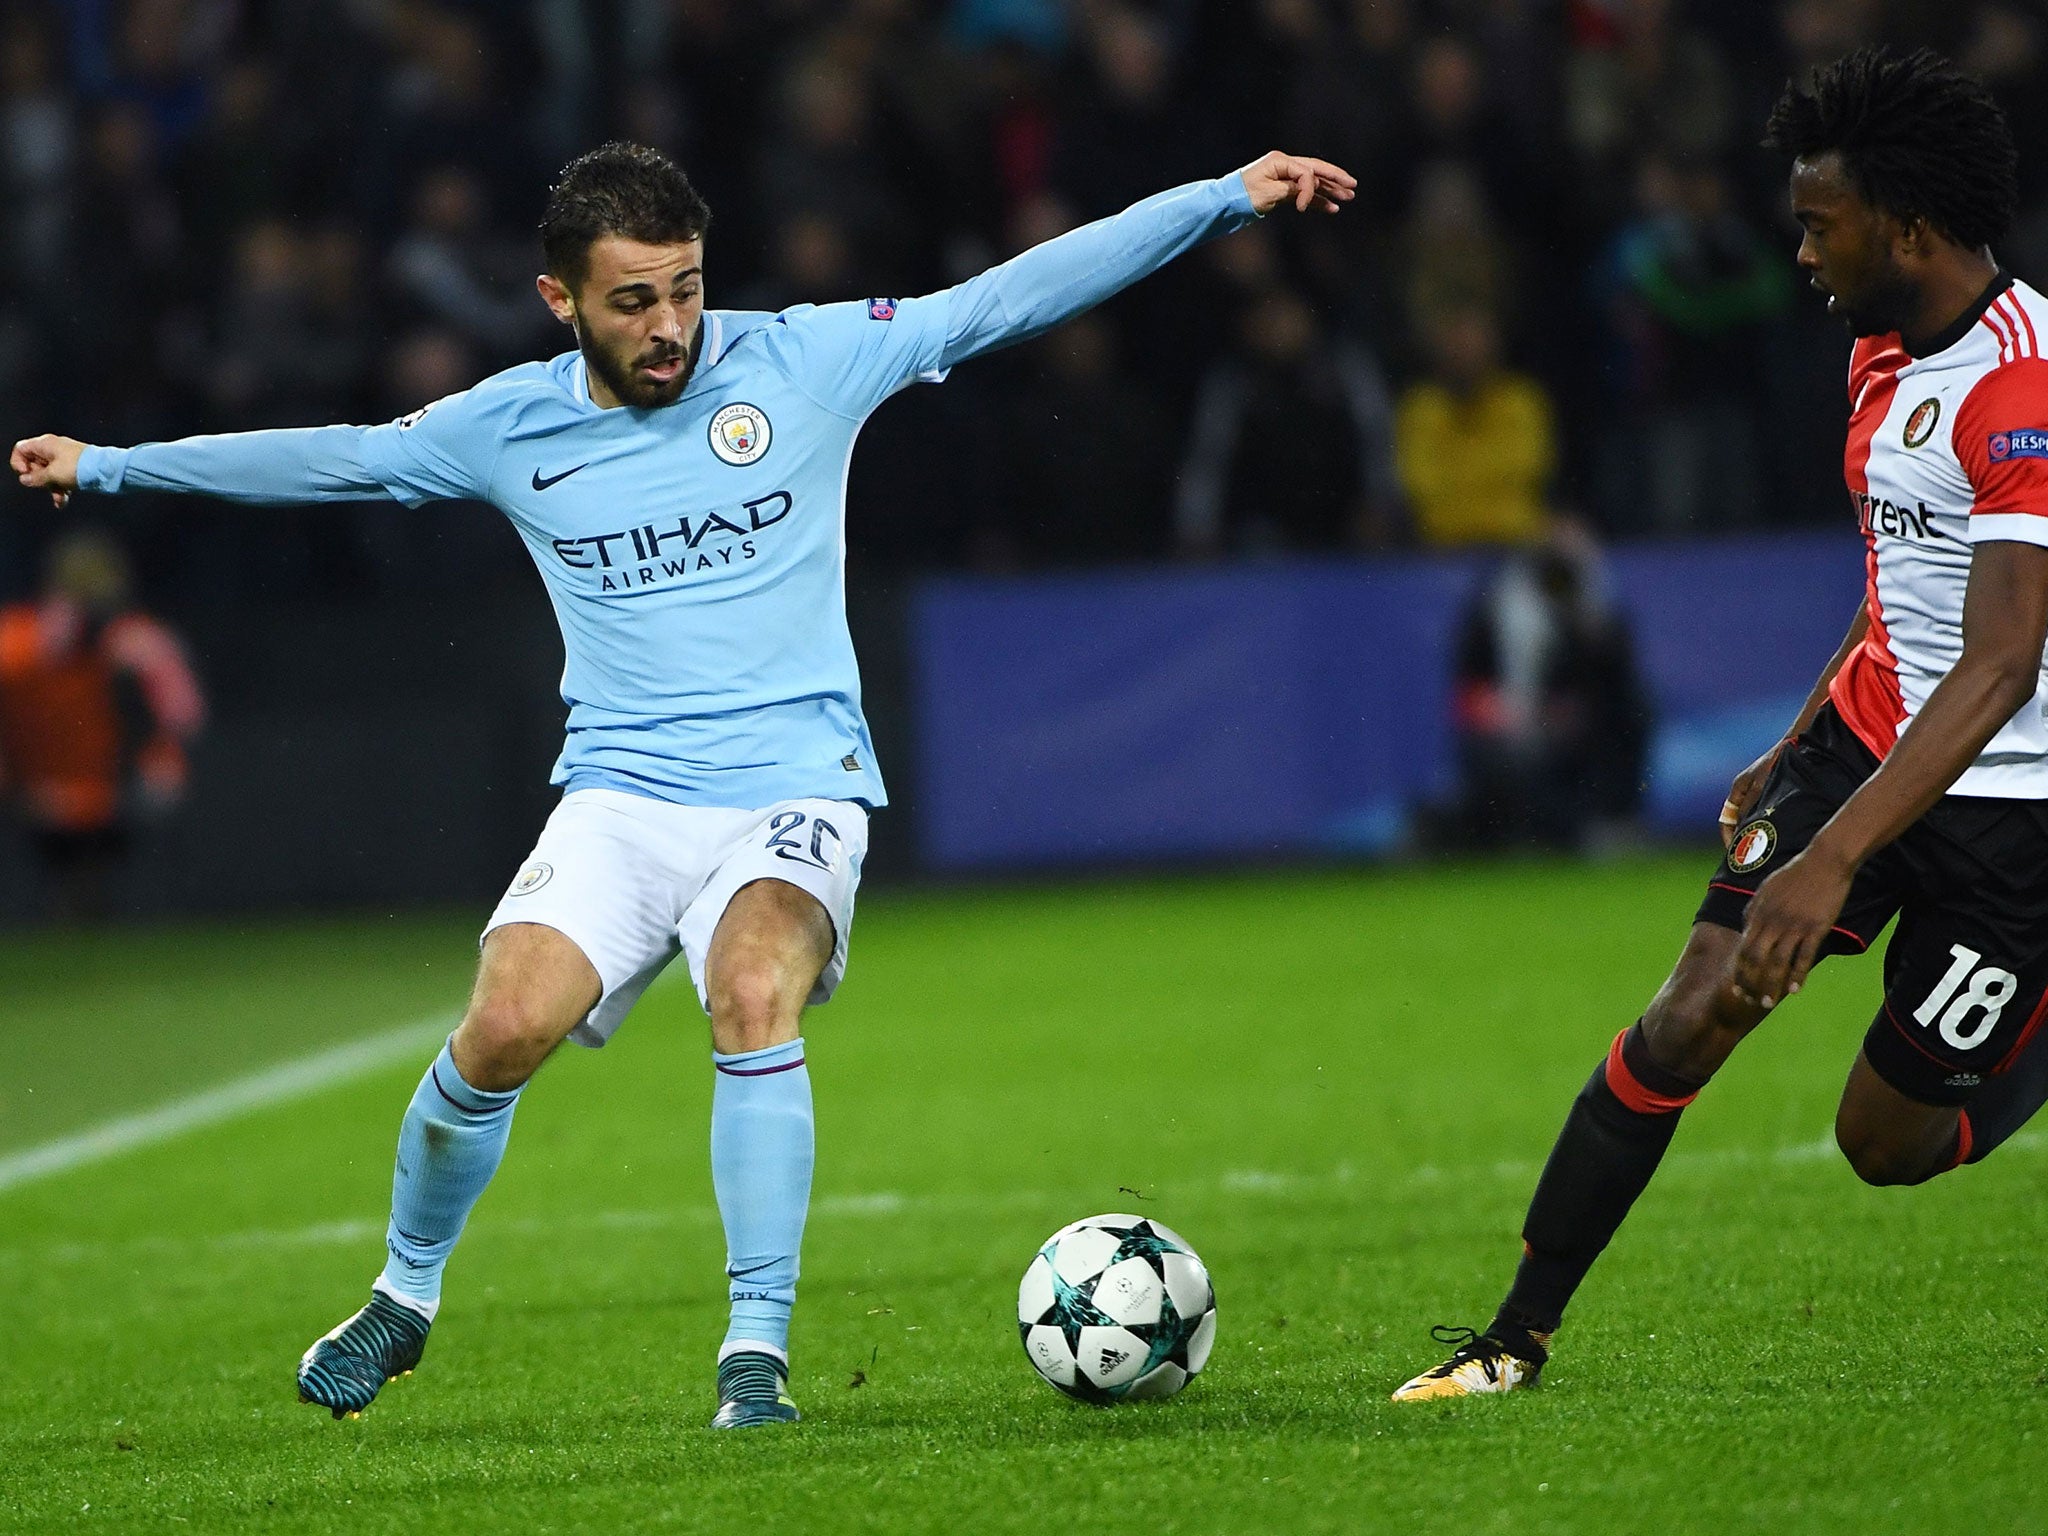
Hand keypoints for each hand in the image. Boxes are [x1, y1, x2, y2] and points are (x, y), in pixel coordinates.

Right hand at [11, 434, 86, 508]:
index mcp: (46, 444)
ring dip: (51, 488)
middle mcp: (54, 449)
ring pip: (49, 474)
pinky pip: (61, 479)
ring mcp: (65, 459)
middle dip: (39, 479)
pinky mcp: (75, 468)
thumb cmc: (82, 467)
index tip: (26, 475)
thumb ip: (36, 478)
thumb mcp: (53, 474)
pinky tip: (63, 502)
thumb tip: (25, 479)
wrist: (109, 471)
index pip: (21, 450)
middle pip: (35, 464)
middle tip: (46, 485)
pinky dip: (61, 490)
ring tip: (60, 498)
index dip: (19, 463)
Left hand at [1236, 152, 1355, 215]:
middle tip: (1352, 186)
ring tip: (1348, 197)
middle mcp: (1285, 165)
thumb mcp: (1268, 193)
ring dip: (1330, 190)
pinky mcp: (1283, 189)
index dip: (1309, 189)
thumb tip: (1308, 189)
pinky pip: (1305, 193)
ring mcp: (1285, 177)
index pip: (1305, 172)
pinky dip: (1317, 200)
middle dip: (1335, 178)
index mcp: (1280, 161)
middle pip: (1316, 170)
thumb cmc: (1243, 195)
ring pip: (1313, 182)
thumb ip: (1291, 189)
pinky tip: (1331, 207)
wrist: (1227, 202)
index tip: (1301, 208)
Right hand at [1721, 739, 1787, 847]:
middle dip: (1742, 838)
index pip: (1726, 821)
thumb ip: (1750, 806)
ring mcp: (1758, 791)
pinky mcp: (1772, 791)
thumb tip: (1744, 828)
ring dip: (1757, 831)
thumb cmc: (1776, 762)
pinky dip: (1767, 823)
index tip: (1735, 853)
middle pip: (1738, 821)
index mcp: (1738, 788)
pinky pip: (1764, 812)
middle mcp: (1745, 791)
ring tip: (1766, 848)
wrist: (1795, 744)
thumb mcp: (1761, 786)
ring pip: (1752, 818)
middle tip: (1751, 856)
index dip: (1728, 838)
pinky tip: (1780, 832)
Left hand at [1731, 846, 1853, 1008]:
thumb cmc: (1795, 875)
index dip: (1739, 973)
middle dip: (1751, 984)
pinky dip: (1797, 974)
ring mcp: (1794, 925)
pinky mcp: (1816, 927)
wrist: (1824, 861)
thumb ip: (1754, 911)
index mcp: (1757, 914)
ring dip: (1771, 986)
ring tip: (1769, 1003)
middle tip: (1751, 1003)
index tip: (1737, 990)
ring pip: (1778, 962)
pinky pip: (1804, 956)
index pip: (1743, 950)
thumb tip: (1746, 928)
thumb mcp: (1766, 890)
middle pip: (1756, 960)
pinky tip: (1794, 990)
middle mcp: (1772, 922)